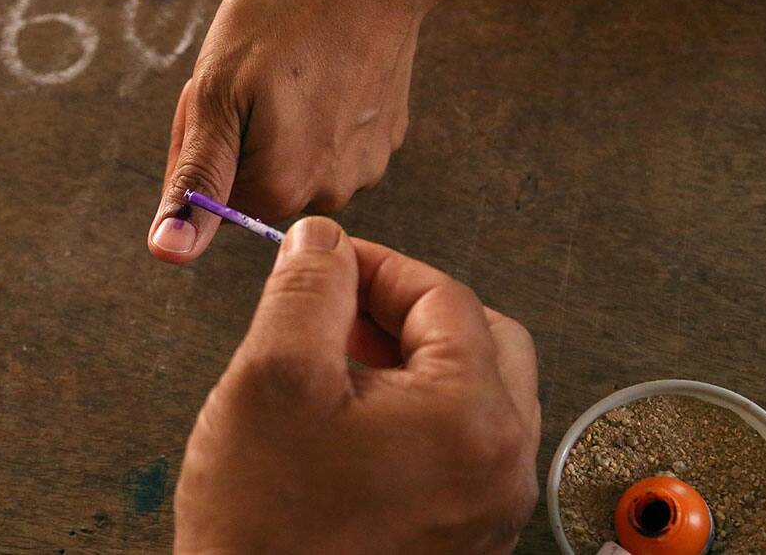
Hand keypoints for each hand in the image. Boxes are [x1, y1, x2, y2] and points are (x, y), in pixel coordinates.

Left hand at [148, 0, 420, 262]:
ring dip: (287, 129)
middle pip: (262, 185)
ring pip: (300, 165)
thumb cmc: (286, 17)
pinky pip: (336, 145)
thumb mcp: (215, 94)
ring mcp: (366, 168)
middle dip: (248, 141)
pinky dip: (324, 117)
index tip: (228, 100)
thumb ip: (195, 181)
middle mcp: (331, 194)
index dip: (212, 146)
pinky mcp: (386, 142)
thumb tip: (170, 251)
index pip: (219, 200)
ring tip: (295, 73)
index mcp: (282, 190)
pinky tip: (326, 75)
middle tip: (257, 80)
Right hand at [174, 217, 540, 553]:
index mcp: (474, 419)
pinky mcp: (465, 534)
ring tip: (338, 364)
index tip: (326, 261)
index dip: (378, 266)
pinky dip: (417, 412)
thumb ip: (308, 287)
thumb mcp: (272, 377)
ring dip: (411, 360)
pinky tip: (353, 419)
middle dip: (406, 312)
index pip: (444, 297)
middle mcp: (503, 467)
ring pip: (473, 391)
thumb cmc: (262, 527)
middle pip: (479, 340)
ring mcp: (489, 508)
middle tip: (339, 312)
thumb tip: (324, 240)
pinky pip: (460, 444)